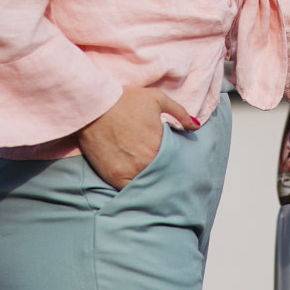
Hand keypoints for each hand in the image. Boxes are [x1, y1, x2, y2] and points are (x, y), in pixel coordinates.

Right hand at [78, 87, 194, 189]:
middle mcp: (149, 160)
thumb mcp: (157, 98)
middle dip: (166, 171)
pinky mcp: (115, 177)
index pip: (176, 158)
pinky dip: (136, 189)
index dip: (176, 158)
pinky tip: (138, 186)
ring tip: (153, 180)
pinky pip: (131, 190)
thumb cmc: (125, 100)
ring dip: (152, 181)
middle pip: (164, 172)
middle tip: (165, 171)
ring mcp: (132, 171)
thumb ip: (180, 112)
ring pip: (149, 183)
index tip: (174, 159)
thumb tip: (195, 126)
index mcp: (161, 143)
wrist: (94, 106)